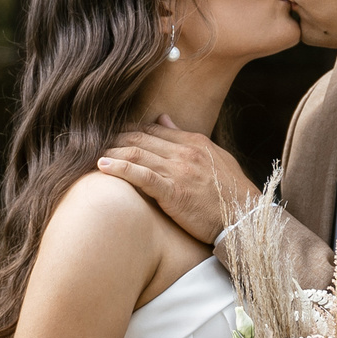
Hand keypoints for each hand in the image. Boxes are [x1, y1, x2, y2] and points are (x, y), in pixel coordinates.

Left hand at [97, 117, 261, 245]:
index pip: (153, 129)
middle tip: (94, 143)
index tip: (111, 134)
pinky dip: (119, 168)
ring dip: (111, 152)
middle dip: (114, 138)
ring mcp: (178, 171)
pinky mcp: (173, 192)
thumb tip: (162, 119)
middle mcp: (184, 152)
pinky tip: (102, 166)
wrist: (245, 219)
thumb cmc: (231, 192)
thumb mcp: (214, 157)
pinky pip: (141, 175)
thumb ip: (186, 138)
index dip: (129, 130)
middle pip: (140, 138)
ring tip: (91, 154)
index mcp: (194, 142)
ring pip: (136, 153)